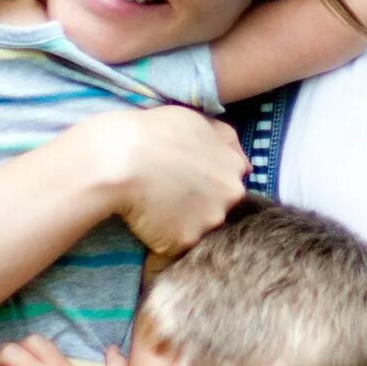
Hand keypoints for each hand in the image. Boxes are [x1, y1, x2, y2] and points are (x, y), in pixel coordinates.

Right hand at [76, 104, 245, 254]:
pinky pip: (175, 245)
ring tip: (153, 205)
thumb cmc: (154, 132)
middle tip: (167, 192)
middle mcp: (229, 197)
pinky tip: (144, 220)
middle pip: (218, 208)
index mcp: (233, 168)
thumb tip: (246, 164)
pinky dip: (162, 237)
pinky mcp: (184, 242)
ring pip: (198, 228)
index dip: (206, 182)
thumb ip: (226, 140)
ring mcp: (209, 221)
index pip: (230, 183)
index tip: (184, 179)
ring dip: (181, 222)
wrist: (120, 159)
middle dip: (198, 204)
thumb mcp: (198, 120)